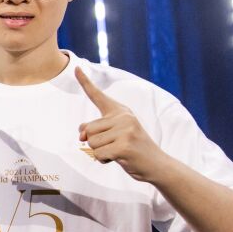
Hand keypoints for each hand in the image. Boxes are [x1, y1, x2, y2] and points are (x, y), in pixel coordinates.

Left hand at [76, 67, 163, 181]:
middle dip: (95, 143)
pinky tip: (119, 158)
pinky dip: (104, 160)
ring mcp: (125, 130)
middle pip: (88, 130)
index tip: (75, 67)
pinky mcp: (124, 145)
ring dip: (100, 152)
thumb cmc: (131, 149)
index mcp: (120, 111)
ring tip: (118, 151)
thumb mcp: (112, 136)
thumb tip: (81, 135)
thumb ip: (94, 130)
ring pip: (91, 143)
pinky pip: (98, 154)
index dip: (85, 82)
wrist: (157, 164)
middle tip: (115, 146)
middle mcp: (123, 117)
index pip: (97, 96)